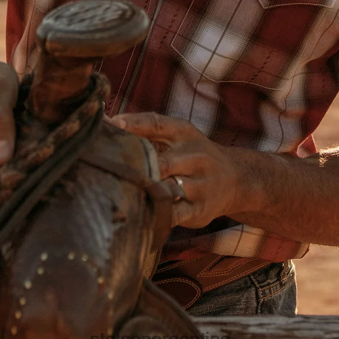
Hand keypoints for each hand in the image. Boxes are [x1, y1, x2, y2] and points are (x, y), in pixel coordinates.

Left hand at [109, 112, 241, 227]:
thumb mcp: (177, 136)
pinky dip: (156, 216)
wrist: (234, 178)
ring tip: (119, 194)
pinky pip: (175, 215)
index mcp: (185, 133)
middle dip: (138, 168)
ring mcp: (200, 184)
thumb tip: (104, 123)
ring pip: (168, 190)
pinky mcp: (200, 210)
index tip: (112, 124)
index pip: (157, 124)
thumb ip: (145, 131)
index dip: (134, 124)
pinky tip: (138, 215)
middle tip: (109, 168)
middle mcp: (195, 156)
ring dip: (146, 193)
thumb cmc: (191, 154)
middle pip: (163, 162)